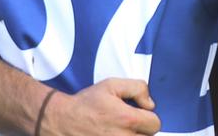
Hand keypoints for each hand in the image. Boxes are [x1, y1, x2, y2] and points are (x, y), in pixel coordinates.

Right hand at [42, 78, 160, 135]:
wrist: (62, 121)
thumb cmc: (87, 103)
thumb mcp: (111, 85)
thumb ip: (137, 88)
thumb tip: (150, 104)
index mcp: (127, 119)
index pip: (155, 124)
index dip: (148, 117)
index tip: (138, 115)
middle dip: (141, 130)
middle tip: (127, 124)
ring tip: (119, 131)